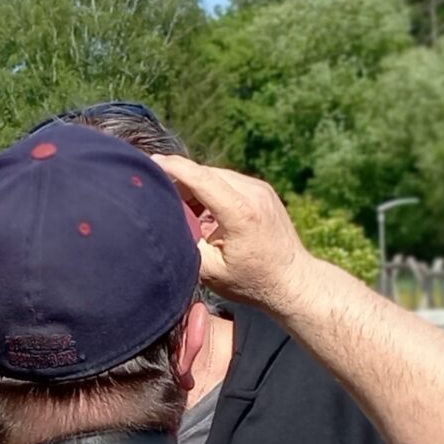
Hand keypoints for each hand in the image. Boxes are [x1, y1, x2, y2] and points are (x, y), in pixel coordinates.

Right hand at [154, 154, 313, 309]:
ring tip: (178, 207)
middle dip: (179, 179)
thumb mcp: (210, 271)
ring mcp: (260, 189)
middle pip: (205, 173)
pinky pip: (227, 181)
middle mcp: (254, 193)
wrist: (293, 281)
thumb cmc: (253, 282)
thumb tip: (165, 222)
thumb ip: (185, 242)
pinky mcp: (262, 191)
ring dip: (194, 186)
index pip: (200, 177)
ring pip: (215, 175)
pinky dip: (209, 189)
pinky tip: (199, 210)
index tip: (149, 162)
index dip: (172, 167)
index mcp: (241, 212)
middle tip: (156, 195)